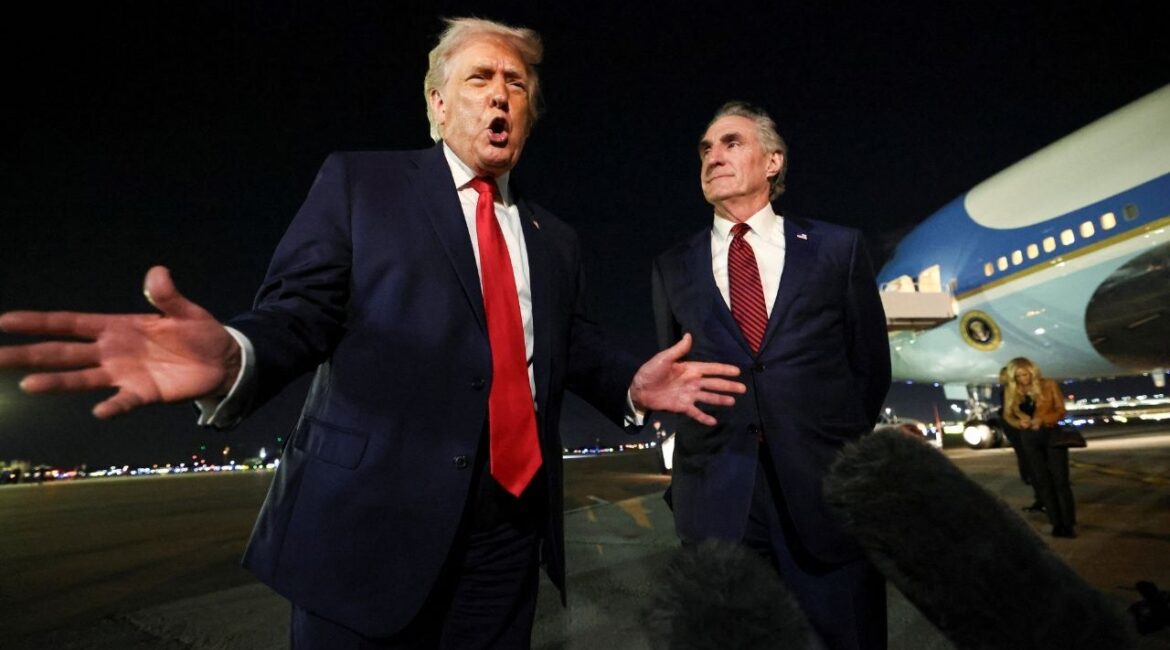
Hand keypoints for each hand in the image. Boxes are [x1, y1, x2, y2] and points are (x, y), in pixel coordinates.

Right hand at [0, 266, 239, 417]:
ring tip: (27, 384)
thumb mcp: (185, 310)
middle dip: (29, 354)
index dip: (38, 322)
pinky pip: (123, 402)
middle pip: (62, 353)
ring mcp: (124, 374)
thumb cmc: (198, 332)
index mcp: (115, 327)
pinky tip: (100, 411)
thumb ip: (168, 295)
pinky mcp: (143, 394)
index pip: (69, 324)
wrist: (223, 360)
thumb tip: (158, 272)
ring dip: (56, 382)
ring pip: (81, 378)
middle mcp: (111, 352)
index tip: (4, 321)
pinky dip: (113, 407)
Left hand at [629, 333, 744, 426]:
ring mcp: (688, 395)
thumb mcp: (664, 358)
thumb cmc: (650, 371)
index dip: (724, 369)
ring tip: (733, 402)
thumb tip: (689, 335)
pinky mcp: (682, 407)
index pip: (711, 369)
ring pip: (708, 397)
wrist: (639, 389)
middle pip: (714, 384)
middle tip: (743, 389)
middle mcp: (692, 382)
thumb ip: (678, 350)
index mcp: (690, 369)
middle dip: (728, 386)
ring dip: (720, 399)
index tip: (737, 371)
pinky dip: (704, 417)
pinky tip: (714, 421)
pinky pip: (696, 412)